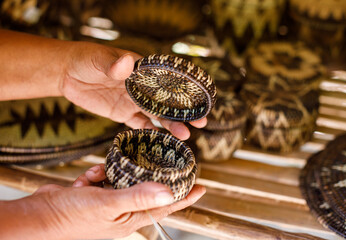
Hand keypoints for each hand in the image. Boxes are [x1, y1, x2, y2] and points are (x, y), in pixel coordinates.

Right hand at [1, 164, 204, 239]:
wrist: (39, 216)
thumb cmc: (73, 217)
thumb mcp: (108, 204)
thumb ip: (139, 196)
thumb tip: (170, 193)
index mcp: (131, 219)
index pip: (166, 208)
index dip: (185, 198)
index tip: (202, 186)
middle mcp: (123, 211)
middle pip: (146, 190)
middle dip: (147, 178)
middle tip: (156, 162)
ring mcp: (109, 202)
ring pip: (123, 179)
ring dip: (113, 174)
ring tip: (96, 177)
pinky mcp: (96, 193)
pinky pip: (105, 177)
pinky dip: (96, 174)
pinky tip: (85, 179)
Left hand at [61, 42, 205, 139]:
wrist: (67, 73)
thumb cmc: (86, 59)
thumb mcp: (99, 60)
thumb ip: (113, 65)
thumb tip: (126, 62)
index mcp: (143, 71)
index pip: (169, 81)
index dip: (186, 90)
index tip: (202, 100)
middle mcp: (143, 87)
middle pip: (168, 101)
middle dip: (184, 112)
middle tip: (202, 123)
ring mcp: (134, 101)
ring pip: (157, 115)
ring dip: (170, 126)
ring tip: (185, 136)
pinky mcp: (122, 114)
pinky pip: (139, 125)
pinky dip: (150, 132)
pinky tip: (162, 142)